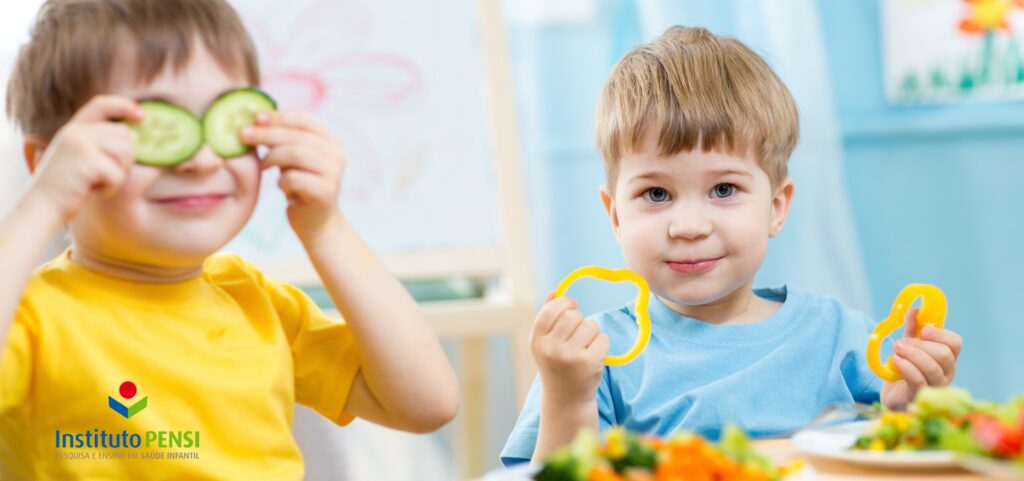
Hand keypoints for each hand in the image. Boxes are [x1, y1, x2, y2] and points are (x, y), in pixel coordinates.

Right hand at [28, 95, 140, 221]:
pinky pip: (118, 173)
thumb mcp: (79, 156)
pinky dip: (111, 187)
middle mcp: (76, 131)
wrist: (42, 206)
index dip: (123, 106)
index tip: (142, 115)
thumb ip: (99, 142)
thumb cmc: (67, 187)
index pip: (101, 104)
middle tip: (102, 174)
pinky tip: (92, 189)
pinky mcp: (87, 160)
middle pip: (124, 134)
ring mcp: (80, 143)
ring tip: (96, 181)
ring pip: (125, 152)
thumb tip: (134, 136)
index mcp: (73, 128)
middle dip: (124, 158)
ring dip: (118, 173)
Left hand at [241, 111, 343, 239]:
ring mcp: (333, 173)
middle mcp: (336, 154)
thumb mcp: (293, 157)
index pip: (304, 120)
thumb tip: (255, 118)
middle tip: (243, 135)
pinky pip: (294, 178)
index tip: (255, 117)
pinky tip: (282, 186)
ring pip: (295, 154)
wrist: (317, 220)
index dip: (279, 116)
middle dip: (267, 134)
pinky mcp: (325, 192)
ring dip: (272, 157)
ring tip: (263, 165)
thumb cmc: (300, 183)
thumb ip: (284, 138)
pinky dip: (281, 181)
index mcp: (331, 140)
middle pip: (297, 137)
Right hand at [531, 293, 608, 404]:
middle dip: (579, 319)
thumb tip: (554, 292)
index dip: (563, 303)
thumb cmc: (556, 364)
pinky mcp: (590, 363)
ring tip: (585, 345)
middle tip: (578, 332)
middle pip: (572, 315)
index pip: (550, 310)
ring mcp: (570, 357)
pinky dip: (602, 343)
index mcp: (537, 341)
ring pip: (590, 325)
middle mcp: (551, 349)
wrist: (566, 398)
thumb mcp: (545, 343)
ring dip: (592, 331)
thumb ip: (547, 317)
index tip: (571, 305)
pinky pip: (603, 338)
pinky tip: (594, 355)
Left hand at [881, 307, 962, 409]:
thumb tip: (915, 309)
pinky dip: (906, 368)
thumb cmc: (906, 369)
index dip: (941, 334)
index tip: (924, 329)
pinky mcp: (920, 395)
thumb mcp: (909, 345)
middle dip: (921, 345)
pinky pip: (918, 381)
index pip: (955, 343)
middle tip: (901, 342)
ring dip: (913, 355)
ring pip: (933, 368)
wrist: (894, 394)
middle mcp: (946, 372)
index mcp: (947, 357)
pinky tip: (895, 360)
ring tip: (896, 348)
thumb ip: (913, 328)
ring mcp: (935, 386)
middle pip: (945, 355)